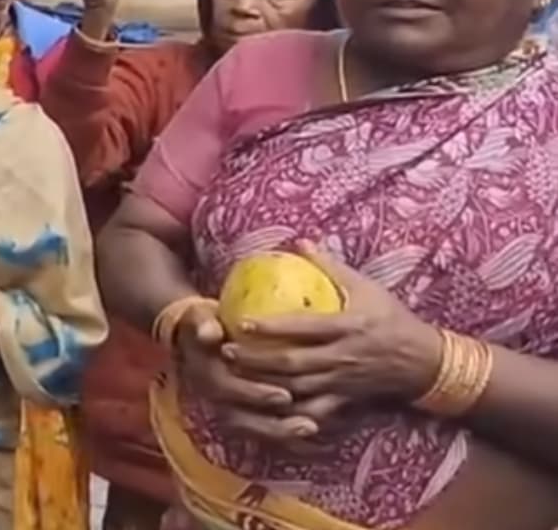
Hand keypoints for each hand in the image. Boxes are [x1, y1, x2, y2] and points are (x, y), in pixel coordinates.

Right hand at [170, 297, 313, 442]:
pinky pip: (262, 438)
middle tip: (309, 424)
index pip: (227, 392)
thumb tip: (209, 333)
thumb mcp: (200, 317)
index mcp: (203, 374)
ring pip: (252, 434)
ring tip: (314, 433)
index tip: (286, 397)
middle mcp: (211, 398)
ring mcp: (223, 409)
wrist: (193, 337)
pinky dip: (286, 442)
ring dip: (282, 435)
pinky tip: (313, 442)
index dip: (255, 396)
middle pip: (242, 422)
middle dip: (276, 425)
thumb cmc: (205, 323)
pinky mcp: (238, 417)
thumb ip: (203, 323)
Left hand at [222, 241, 441, 422]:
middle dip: (258, 360)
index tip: (242, 322)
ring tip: (234, 375)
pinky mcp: (346, 399)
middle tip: (226, 350)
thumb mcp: (368, 288)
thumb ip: (332, 266)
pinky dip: (290, 412)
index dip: (273, 327)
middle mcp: (344, 356)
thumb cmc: (393, 319)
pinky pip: (314, 410)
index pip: (305, 327)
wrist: (427, 362)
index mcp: (349, 327)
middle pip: (294, 363)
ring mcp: (344, 381)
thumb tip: (299, 241)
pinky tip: (264, 407)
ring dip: (265, 384)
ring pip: (299, 389)